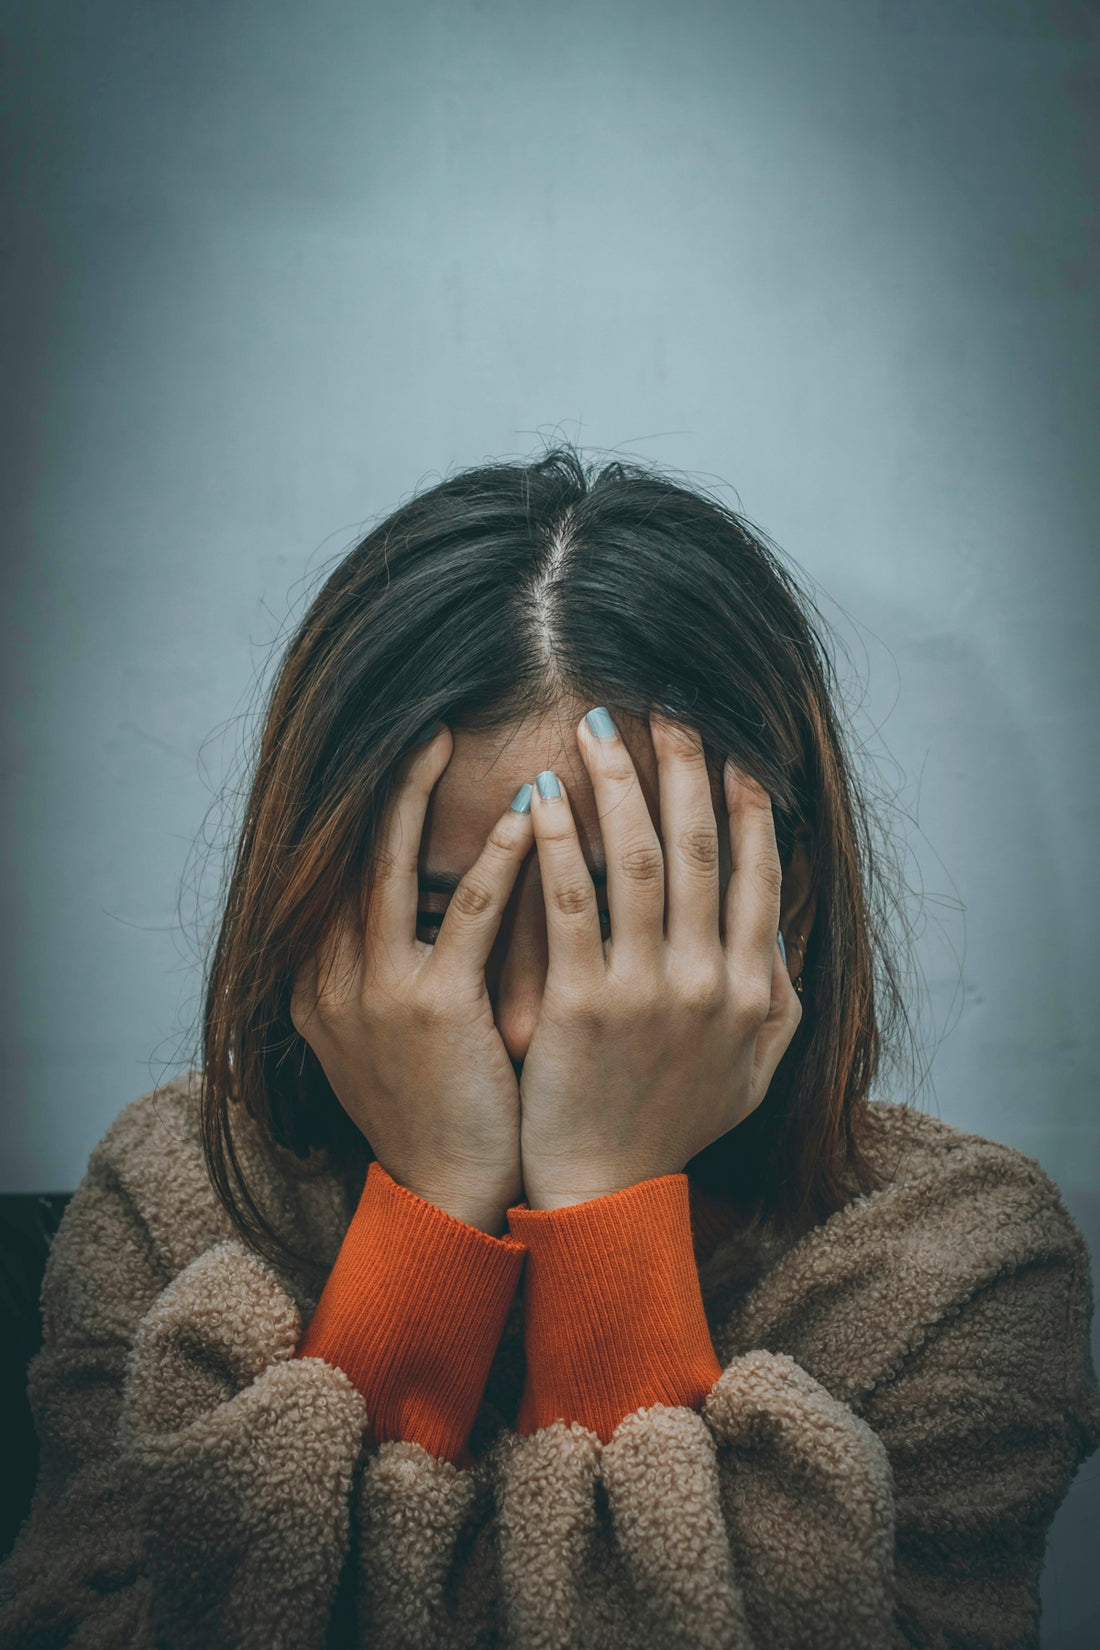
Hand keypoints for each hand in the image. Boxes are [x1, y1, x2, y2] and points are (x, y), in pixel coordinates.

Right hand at [290, 726, 532, 1234]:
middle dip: (382, 784)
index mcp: (320, 981)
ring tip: (448, 738)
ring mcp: (374, 992)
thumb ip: (395, 963)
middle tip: (420, 721)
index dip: (365, 809)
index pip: (335, 871)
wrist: (448, 1195)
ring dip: (419, 796)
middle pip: (347, 854)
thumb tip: (431, 895)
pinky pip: (465, 914)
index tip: (401, 755)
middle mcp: (330, 978)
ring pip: (389, 867)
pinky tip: (528, 815)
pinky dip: (496, 860)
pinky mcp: (430, 1009)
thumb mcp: (391, 1032)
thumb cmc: (439, 1107)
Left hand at [517, 709, 801, 1209]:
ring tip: (596, 728)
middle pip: (699, 848)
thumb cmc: (672, 1126)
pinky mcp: (583, 1004)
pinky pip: (571, 903)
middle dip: (683, 768)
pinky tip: (541, 795)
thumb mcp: (751, 1070)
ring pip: (638, 860)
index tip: (731, 748)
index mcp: (753, 989)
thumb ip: (776, 996)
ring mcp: (648, 991)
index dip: (745, 804)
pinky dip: (558, 843)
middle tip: (665, 706)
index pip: (756, 873)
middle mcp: (710, 981)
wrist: (605, 1193)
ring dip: (620, 784)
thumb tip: (777, 925)